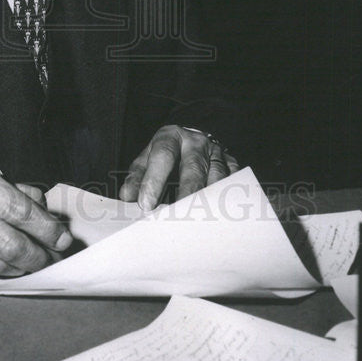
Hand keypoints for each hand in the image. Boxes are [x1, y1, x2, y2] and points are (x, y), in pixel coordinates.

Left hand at [118, 125, 239, 210]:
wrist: (195, 138)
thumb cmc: (168, 152)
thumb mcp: (148, 157)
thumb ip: (137, 175)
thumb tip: (127, 196)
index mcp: (172, 136)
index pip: (163, 156)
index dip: (154, 180)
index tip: (146, 204)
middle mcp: (197, 143)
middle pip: (194, 169)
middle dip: (185, 194)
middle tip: (175, 218)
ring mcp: (218, 154)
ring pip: (217, 179)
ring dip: (208, 202)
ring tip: (198, 224)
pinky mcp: (233, 166)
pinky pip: (234, 184)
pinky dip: (228, 201)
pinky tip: (220, 218)